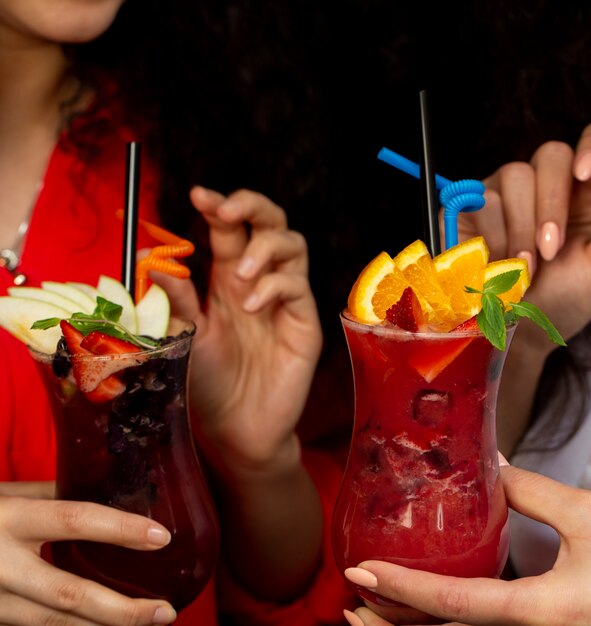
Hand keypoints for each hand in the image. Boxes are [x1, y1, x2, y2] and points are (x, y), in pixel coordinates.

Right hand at [0, 496, 175, 624]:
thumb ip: (52, 494)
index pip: (75, 520)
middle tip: (166, 612)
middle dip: (123, 610)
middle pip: (70, 594)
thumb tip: (107, 489)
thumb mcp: (7, 496)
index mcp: (11, 519)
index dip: (121, 529)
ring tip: (147, 623)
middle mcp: (2, 565)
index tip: (161, 537)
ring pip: (54, 624)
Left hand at [151, 186, 323, 600]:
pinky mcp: (303, 323)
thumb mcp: (183, 337)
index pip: (230, 230)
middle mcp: (259, 282)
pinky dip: (275, 285)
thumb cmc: (207, 383)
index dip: (219, 206)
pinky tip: (253, 303)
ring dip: (265, 248)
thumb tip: (153, 259)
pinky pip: (297, 287)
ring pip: (292, 245)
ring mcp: (285, 301)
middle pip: (270, 223)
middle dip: (252, 205)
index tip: (198, 195)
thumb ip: (176, 300)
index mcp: (227, 279)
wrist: (236, 429)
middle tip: (227, 211)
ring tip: (240, 274)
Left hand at [343, 464, 590, 625]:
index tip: (360, 576)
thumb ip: (531, 492)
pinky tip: (428, 609)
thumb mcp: (587, 519)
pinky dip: (446, 622)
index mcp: (546, 612)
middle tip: (352, 605)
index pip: (458, 602)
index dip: (404, 590)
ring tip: (373, 612)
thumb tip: (486, 457)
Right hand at [457, 127, 590, 343]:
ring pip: (515, 176)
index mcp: (581, 191)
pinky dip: (493, 236)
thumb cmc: (567, 294)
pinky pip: (481, 200)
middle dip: (551, 204)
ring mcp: (504, 194)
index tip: (586, 175)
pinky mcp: (470, 209)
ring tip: (523, 267)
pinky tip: (496, 262)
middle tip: (549, 250)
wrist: (522, 326)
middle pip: (550, 154)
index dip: (588, 146)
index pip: (586, 141)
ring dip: (521, 229)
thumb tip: (590, 179)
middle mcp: (543, 186)